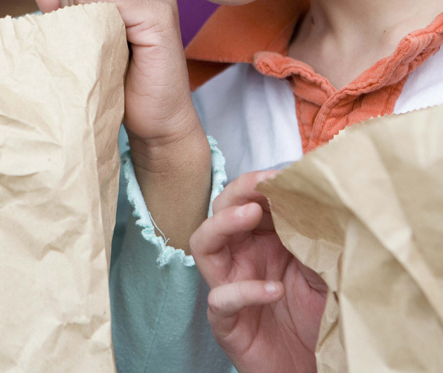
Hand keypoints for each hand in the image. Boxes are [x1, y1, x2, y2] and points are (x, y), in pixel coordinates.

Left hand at [33, 0, 210, 246]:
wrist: (155, 122)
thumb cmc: (121, 83)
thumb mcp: (83, 38)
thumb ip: (62, 5)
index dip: (69, 9)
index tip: (94, 41)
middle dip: (75, 16)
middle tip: (103, 50)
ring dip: (86, 27)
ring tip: (111, 53)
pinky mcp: (160, 13)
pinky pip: (105, 2)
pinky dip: (99, 31)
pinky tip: (118, 53)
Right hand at [189, 171, 326, 372]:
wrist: (321, 369)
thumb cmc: (321, 318)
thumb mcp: (323, 267)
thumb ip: (312, 234)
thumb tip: (314, 192)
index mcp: (261, 240)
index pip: (247, 200)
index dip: (259, 183)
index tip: (282, 172)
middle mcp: (240, 258)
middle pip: (219, 212)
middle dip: (238, 193)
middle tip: (261, 185)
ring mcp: (229, 287)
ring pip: (203, 245)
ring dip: (223, 224)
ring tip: (251, 214)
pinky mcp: (226, 322)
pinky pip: (220, 299)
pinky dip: (244, 291)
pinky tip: (273, 289)